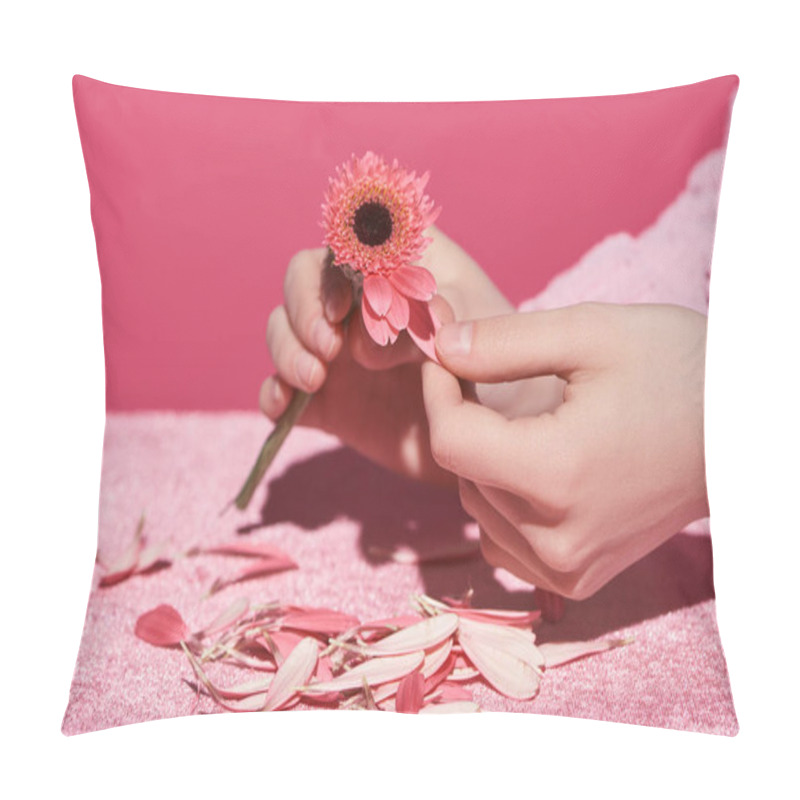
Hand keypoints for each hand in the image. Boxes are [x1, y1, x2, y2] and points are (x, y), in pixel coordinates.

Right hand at [260, 226, 539, 483]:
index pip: (345, 245)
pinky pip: (281, 389)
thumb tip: (365, 344)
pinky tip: (285, 407)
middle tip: (327, 347)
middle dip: (302, 310)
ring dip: (285, 349)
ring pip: (283, 331)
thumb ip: (428, 319)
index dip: (332, 270)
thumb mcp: (480, 328)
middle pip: (302, 283)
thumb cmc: (503, 365)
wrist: (503, 435)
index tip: (343, 307)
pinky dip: (272, 394)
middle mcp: (360, 303)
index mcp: (396, 268)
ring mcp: (339, 352)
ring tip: (313, 379)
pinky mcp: (329, 399)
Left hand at [421, 303, 708, 598]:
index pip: (449, 441)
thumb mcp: (591, 333)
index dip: (436, 391)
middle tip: (491, 379)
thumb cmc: (678, 371)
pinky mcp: (577, 580)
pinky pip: (502, 542)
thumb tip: (438, 344)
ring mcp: (568, 568)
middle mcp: (557, 539)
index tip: (444, 356)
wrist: (744, 432)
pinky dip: (503, 503)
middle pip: (462, 472)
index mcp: (558, 474)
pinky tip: (536, 470)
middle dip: (465, 419)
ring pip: (477, 506)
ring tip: (530, 423)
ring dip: (484, 461)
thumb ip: (502, 342)